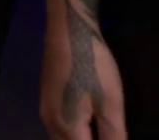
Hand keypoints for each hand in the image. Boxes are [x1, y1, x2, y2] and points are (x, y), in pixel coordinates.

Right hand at [40, 0, 126, 138]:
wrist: (68, 29)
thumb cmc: (93, 64)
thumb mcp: (110, 103)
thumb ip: (113, 135)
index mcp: (67, 128)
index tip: (114, 136)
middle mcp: (50, 123)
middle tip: (110, 134)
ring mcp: (45, 110)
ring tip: (100, 133)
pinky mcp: (46, 99)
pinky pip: (58, 129)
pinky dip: (73, 134)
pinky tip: (87, 124)